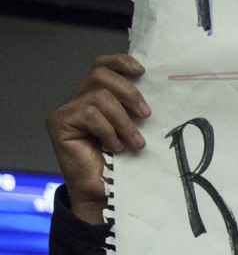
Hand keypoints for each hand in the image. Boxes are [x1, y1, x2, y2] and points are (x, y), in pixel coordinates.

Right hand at [45, 54, 149, 224]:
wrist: (104, 192)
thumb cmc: (123, 163)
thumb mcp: (135, 129)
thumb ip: (137, 109)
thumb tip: (160, 88)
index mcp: (98, 96)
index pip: (103, 65)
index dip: (121, 62)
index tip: (143, 72)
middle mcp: (79, 98)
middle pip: (101, 74)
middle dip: (129, 92)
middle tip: (147, 115)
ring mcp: (67, 110)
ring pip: (99, 96)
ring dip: (123, 121)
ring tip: (134, 143)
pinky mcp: (59, 122)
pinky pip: (89, 113)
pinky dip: (108, 131)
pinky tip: (114, 148)